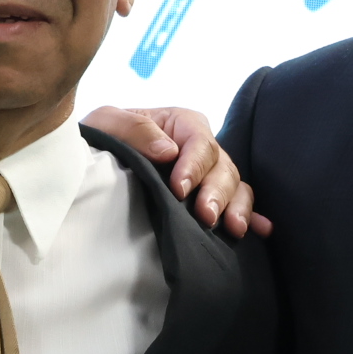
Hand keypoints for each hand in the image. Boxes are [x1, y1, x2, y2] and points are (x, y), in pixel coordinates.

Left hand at [82, 106, 272, 237]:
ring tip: (233, 228)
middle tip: (206, 217)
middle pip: (222, 167)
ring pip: (235, 186)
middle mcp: (200, 148)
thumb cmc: (101, 139)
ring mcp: (207, 175)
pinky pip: (238, 204)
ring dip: (237, 207)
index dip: (193, 166)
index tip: (178, 190)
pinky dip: (252, 216)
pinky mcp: (208, 198)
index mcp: (180, 124)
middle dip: (216, 192)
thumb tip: (168, 150)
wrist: (92, 164)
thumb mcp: (107, 123)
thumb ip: (134, 129)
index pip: (199, 142)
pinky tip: (260, 229)